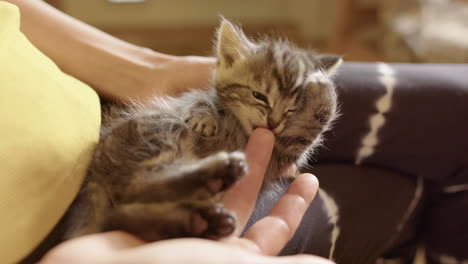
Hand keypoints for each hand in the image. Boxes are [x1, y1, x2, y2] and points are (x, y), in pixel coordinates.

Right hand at [39, 129, 331, 263]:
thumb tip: (326, 263)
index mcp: (237, 259)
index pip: (274, 230)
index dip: (292, 205)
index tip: (309, 176)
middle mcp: (211, 246)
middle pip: (243, 200)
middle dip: (258, 169)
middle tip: (267, 134)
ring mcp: (181, 230)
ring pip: (209, 190)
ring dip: (224, 169)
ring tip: (237, 152)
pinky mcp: (153, 218)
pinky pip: (176, 193)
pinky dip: (188, 184)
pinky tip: (195, 176)